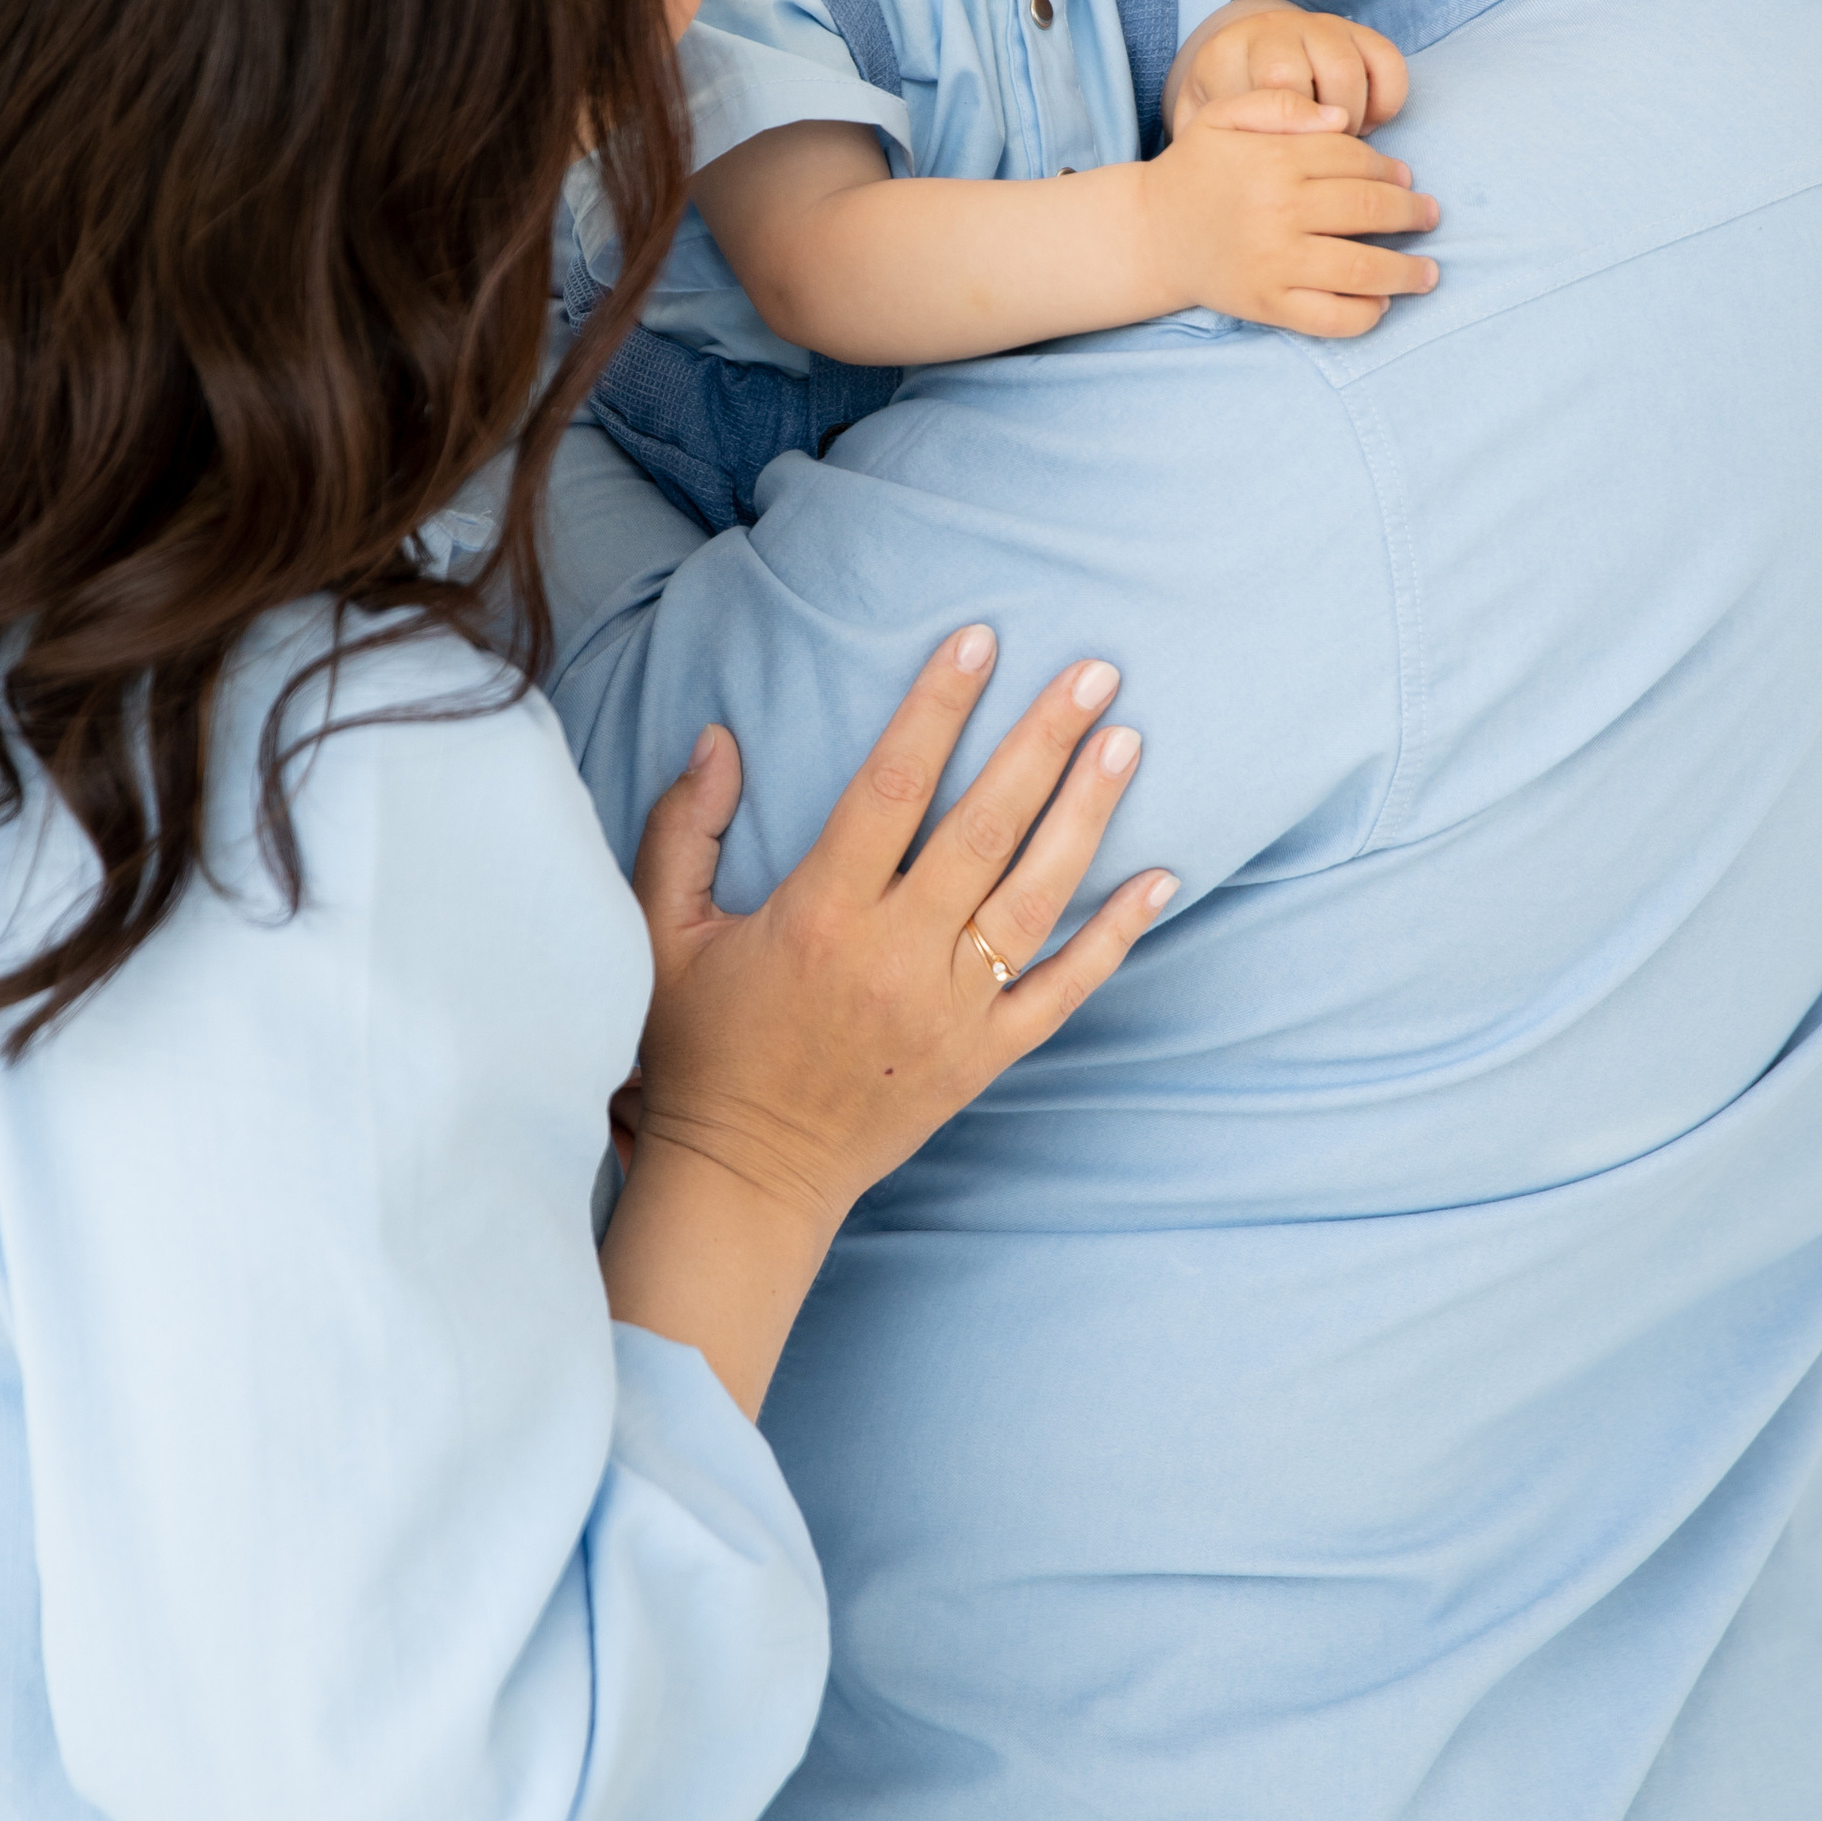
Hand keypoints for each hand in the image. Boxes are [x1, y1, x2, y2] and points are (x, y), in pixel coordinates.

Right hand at [601, 631, 1173, 1410]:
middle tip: (1096, 671)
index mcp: (819, 914)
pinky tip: (1159, 878)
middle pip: (985, 828)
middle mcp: (895, 957)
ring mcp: (950, 1012)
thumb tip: (719, 738)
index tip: (979, 641)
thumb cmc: (699, 1048)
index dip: (937, 707)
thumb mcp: (661, 934)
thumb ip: (683, 829)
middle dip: (1044, 741)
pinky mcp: (984, 1059)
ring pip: (1036, 898)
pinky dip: (1116, 936)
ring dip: (1087, 815)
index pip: (890, 786)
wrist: (746, 1179)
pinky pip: (1064, 990)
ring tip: (1127, 742)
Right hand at [1141, 106, 1440, 339]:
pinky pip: (1332, 317)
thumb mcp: (1223, 116)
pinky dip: (1366, 313)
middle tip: (1430, 216)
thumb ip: (1279, 103)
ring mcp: (1275, 262)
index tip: (1406, 178)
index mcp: (1273, 160)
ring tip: (1429, 272)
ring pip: (1363, 268)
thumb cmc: (1195, 171)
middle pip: (1370, 209)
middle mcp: (1278, 211)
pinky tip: (1381, 303)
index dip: (1390, 168)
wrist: (1148, 234)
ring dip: (1407, 272)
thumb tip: (1342, 118)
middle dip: (1412, 213)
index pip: (1354, 159)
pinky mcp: (1268, 304)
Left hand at [1166, 0, 1408, 137]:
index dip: (1285, 134)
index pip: (1264, 90)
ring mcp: (1319, 28)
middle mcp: (1275, 31)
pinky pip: (1388, 62)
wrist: (1245, 55)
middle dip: (1311, 132)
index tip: (1286, 161)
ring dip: (1350, 119)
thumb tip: (1226, 183)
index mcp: (1228, 53)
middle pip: (1302, 78)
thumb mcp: (1200, 123)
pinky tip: (1369, 123)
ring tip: (1338, 145)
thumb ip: (1203, 147)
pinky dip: (1386, 101)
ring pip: (1347, 71)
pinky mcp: (1360, 33)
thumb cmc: (1225, 107)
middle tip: (1311, 160)